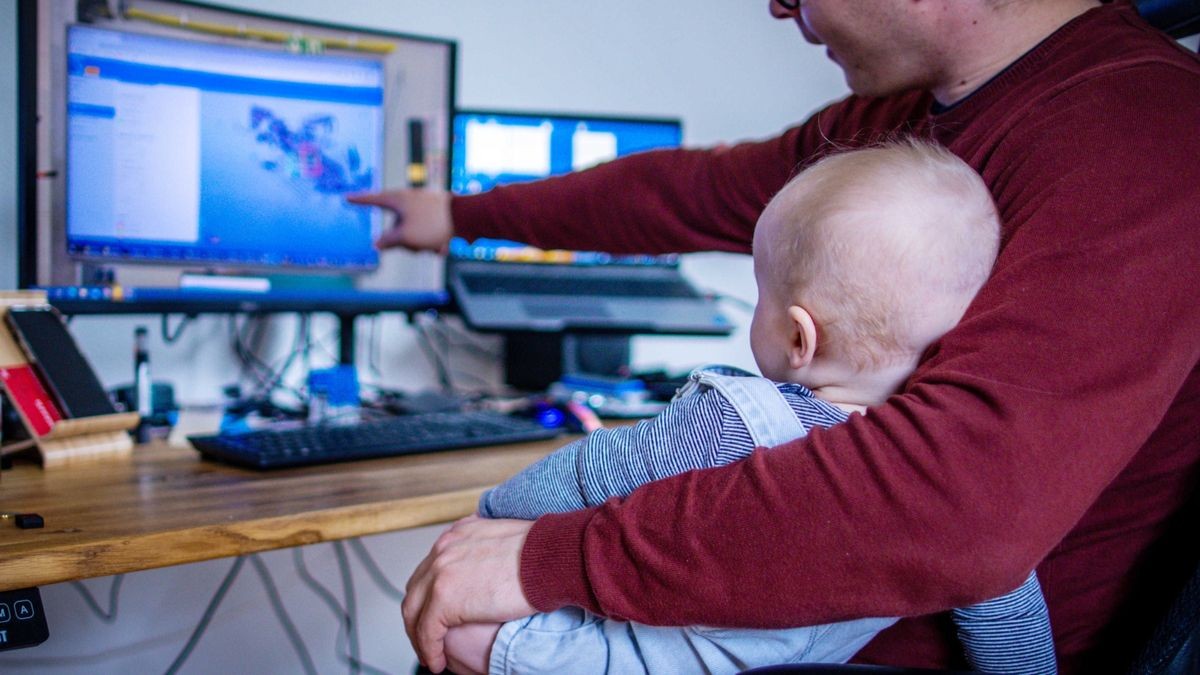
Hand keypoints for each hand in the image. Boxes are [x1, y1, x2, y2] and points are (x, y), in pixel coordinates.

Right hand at [346, 188, 452, 251]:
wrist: (466, 218)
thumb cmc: (433, 225)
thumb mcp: (406, 237)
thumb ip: (388, 241)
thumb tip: (377, 245)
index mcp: (398, 199)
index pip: (373, 200)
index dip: (359, 201)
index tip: (347, 197)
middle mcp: (410, 200)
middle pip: (396, 225)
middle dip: (406, 242)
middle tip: (418, 247)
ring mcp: (424, 206)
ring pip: (413, 232)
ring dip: (421, 244)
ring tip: (436, 246)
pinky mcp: (436, 213)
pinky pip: (427, 232)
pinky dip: (432, 240)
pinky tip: (443, 245)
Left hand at [403, 516, 535, 671]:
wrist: (551, 557)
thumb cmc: (542, 552)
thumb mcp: (505, 540)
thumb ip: (488, 550)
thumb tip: (492, 564)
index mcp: (457, 536)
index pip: (429, 570)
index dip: (429, 597)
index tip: (435, 614)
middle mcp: (443, 551)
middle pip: (416, 590)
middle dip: (418, 617)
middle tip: (427, 638)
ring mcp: (440, 573)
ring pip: (414, 613)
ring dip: (420, 638)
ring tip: (431, 656)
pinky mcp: (444, 598)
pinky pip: (427, 632)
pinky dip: (429, 650)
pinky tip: (438, 662)